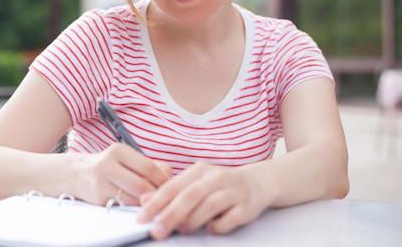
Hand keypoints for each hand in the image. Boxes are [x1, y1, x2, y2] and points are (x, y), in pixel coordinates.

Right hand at [75, 143, 171, 206]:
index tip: (170, 186)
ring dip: (145, 202)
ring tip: (151, 202)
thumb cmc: (110, 166)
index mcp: (118, 150)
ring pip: (133, 198)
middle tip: (163, 198)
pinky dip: (134, 207)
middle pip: (141, 184)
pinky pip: (123, 206)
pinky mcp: (98, 198)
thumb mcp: (127, 159)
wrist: (78, 173)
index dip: (162, 179)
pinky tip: (137, 205)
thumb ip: (149, 165)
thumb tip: (169, 176)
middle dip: (155, 193)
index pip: (148, 167)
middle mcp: (107, 164)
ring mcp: (101, 182)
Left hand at [138, 162, 273, 238]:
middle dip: (170, 215)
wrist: (259, 182)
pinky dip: (218, 226)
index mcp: (199, 170)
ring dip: (193, 220)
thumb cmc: (220, 185)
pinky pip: (230, 218)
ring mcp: (233, 191)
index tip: (142, 217)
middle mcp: (216, 177)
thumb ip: (171, 191)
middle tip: (156, 231)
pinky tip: (210, 229)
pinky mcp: (248, 206)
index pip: (173, 185)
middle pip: (190, 195)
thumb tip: (143, 200)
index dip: (156, 202)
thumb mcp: (195, 183)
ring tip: (182, 230)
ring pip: (209, 205)